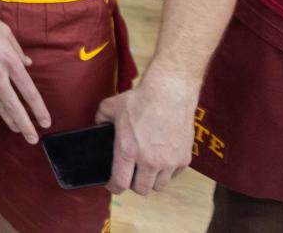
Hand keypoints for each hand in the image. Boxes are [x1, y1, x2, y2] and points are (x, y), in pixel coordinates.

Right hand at [0, 0, 50, 143]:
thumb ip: (18, 50)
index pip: (28, 90)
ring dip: (6, 118)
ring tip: (15, 129)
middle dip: (24, 123)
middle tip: (32, 139)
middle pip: (12, 104)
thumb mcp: (5, 32)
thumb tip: (27, 63)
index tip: (45, 122)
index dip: (38, 108)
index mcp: (10, 61)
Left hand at [95, 75, 196, 194]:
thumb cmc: (140, 99)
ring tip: (147, 170)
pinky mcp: (184, 159)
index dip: (113, 187)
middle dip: (133, 185)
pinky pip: (174, 175)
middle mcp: (148, 161)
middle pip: (141, 189)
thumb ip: (100, 119)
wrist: (169, 93)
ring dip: (152, 180)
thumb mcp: (110, 106)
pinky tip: (163, 160)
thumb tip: (98, 125)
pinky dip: (168, 172)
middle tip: (131, 175)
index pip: (120, 183)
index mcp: (127, 151)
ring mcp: (168, 162)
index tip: (112, 185)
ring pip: (159, 186)